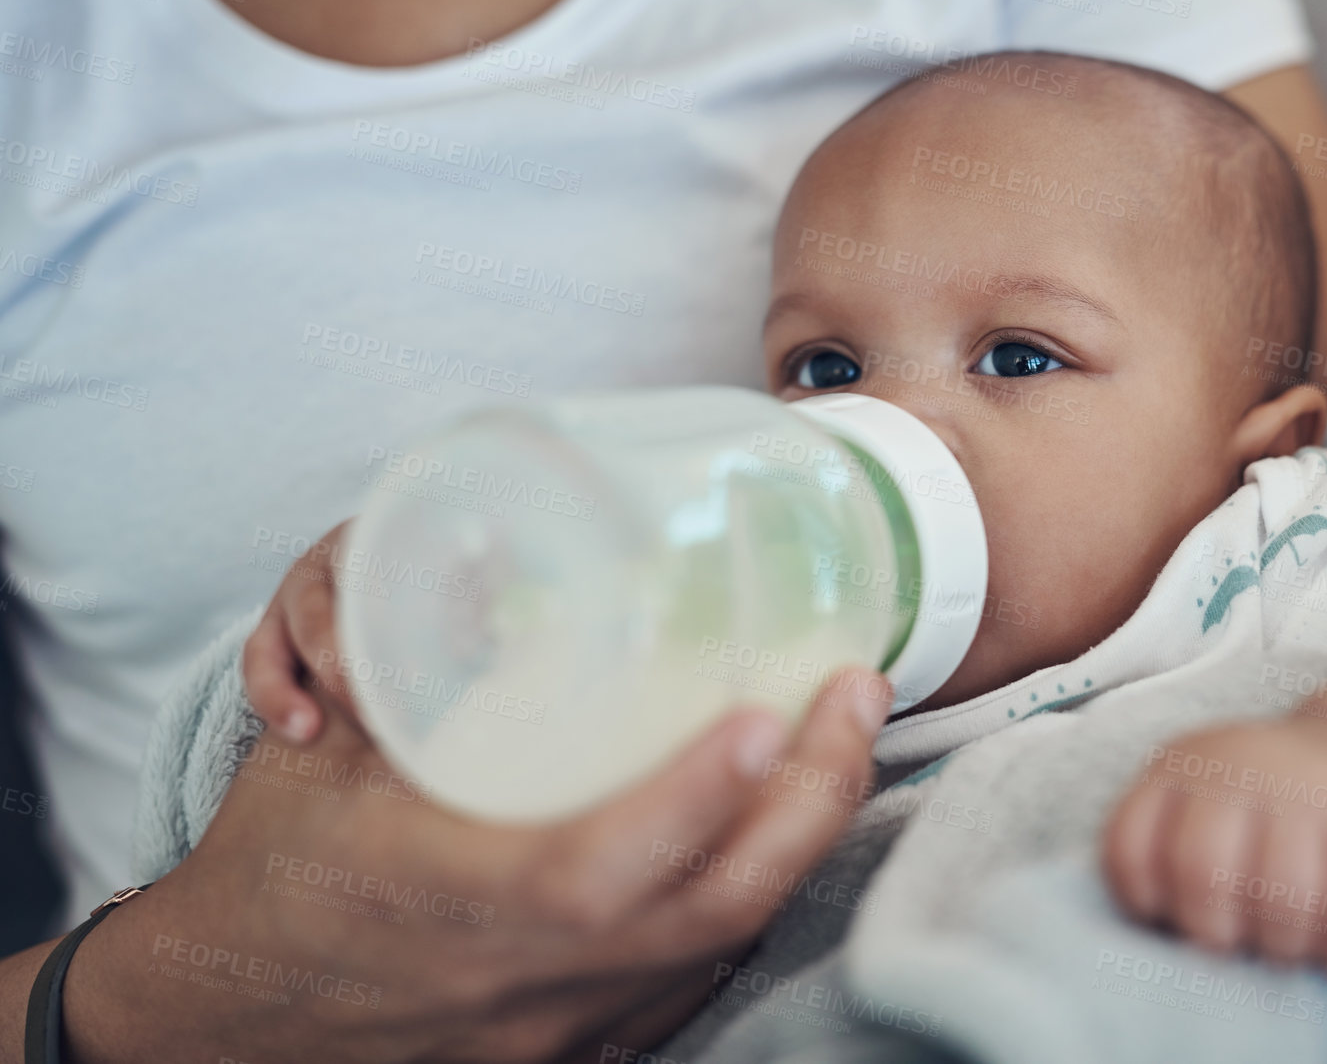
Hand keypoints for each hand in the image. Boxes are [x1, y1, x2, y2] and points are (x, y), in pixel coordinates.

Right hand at [53, 523, 895, 1062]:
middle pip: (710, 914)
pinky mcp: (577, 1047)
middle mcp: (520, 982)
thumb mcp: (323, 756)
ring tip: (844, 744)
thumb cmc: (274, 869)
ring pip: (723, 950)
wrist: (225, 1016)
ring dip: (802, 844)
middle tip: (856, 695)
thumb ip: (400, 659)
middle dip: (811, 803)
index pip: (596, 871)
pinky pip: (697, 980)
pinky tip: (782, 831)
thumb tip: (484, 558)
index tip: (776, 708)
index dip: (699, 794)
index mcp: (447, 901)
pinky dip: (754, 900)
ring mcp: (560, 1029)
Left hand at [1102, 716, 1326, 973]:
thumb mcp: (1201, 802)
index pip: (1129, 848)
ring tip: (1286, 951)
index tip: (1170, 920)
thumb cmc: (1266, 806)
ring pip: (1282, 896)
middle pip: (1202, 871)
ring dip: (1283, 948)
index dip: (1142, 904)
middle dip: (1212, 933)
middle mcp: (1238, 764)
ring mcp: (1310, 786)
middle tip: (1233, 948)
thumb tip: (1164, 949)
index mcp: (1179, 765)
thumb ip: (1169, 854)